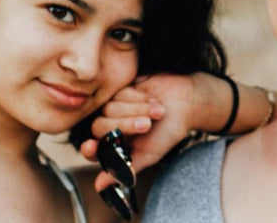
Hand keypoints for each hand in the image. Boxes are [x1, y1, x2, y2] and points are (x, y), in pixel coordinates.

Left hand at [81, 73, 219, 191]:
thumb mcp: (149, 154)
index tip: (92, 146)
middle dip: (125, 125)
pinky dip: (138, 97)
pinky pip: (120, 93)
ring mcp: (115, 106)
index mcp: (114, 146)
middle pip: (100, 127)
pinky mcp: (122, 89)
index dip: (90, 148)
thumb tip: (99, 187)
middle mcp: (111, 126)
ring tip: (158, 111)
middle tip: (147, 125)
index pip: (92, 150)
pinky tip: (153, 99)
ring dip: (137, 110)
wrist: (187, 103)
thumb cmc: (169, 131)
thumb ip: (125, 169)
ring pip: (110, 108)